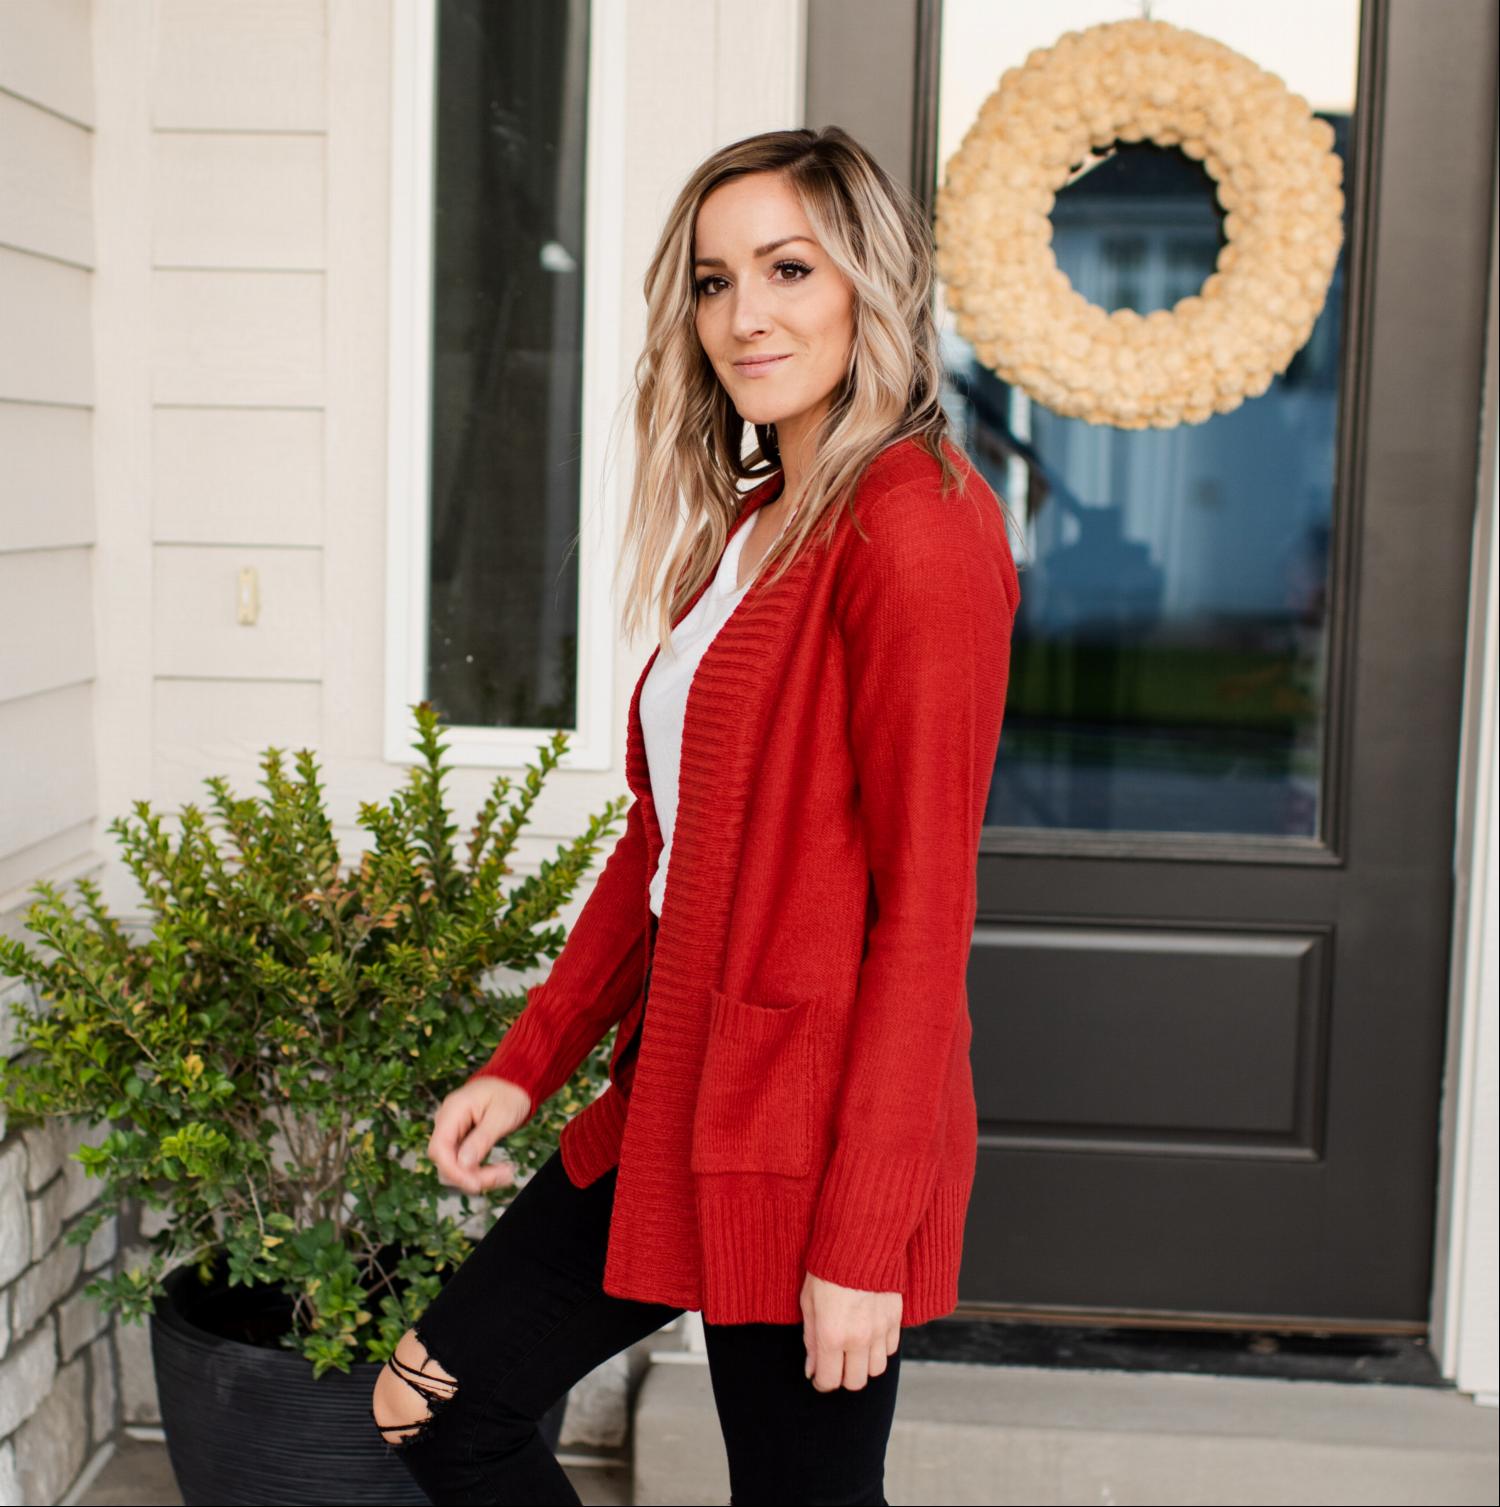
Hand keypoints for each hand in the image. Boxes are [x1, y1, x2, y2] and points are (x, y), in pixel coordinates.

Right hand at [427, 1077, 530, 1194]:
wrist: (515, 1082)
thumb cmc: (510, 1093)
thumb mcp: (501, 1116)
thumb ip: (481, 1139)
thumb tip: (463, 1164)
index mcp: (453, 1109)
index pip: (439, 1147)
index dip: (453, 1170)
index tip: (476, 1184)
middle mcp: (447, 1120)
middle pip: (446, 1159)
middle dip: (471, 1175)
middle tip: (504, 1176)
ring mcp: (452, 1130)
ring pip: (454, 1164)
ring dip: (478, 1175)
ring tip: (507, 1174)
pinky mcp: (460, 1138)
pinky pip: (463, 1161)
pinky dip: (479, 1170)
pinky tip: (499, 1171)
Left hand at [799, 1271, 900, 1390]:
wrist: (859, 1240)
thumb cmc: (826, 1268)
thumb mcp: (808, 1302)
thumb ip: (811, 1340)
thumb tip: (812, 1369)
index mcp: (832, 1336)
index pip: (829, 1381)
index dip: (822, 1382)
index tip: (819, 1376)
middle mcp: (858, 1339)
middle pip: (856, 1382)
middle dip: (843, 1377)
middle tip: (836, 1364)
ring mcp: (880, 1330)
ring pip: (876, 1370)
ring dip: (864, 1365)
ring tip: (854, 1349)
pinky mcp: (895, 1319)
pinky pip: (891, 1349)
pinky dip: (880, 1348)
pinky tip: (870, 1334)